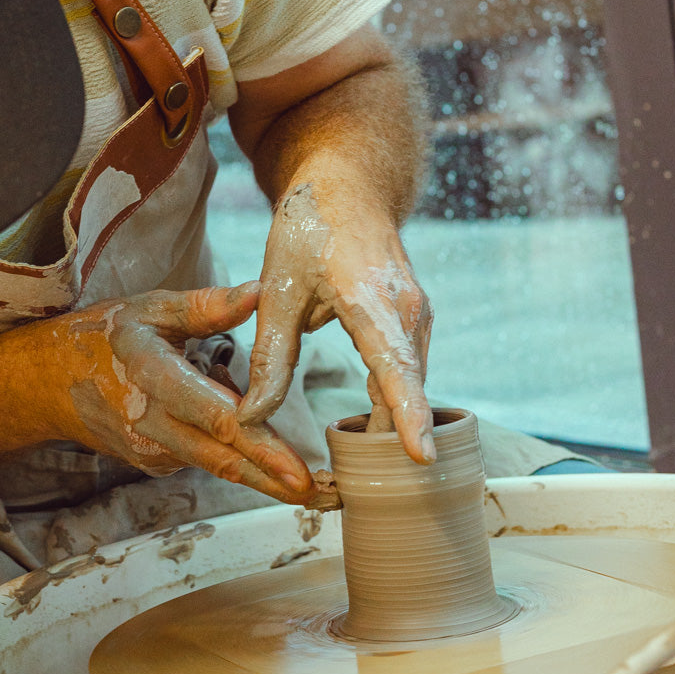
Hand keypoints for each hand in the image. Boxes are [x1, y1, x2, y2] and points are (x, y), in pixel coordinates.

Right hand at [48, 283, 312, 501]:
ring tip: (304, 478)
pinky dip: (230, 449)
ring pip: (217, 464)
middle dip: (276, 480)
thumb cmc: (109, 336)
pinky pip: (203, 457)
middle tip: (326, 495)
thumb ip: (208, 305)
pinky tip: (235, 427)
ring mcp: (150, 450)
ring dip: (262, 471)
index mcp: (154, 376)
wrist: (51, 382)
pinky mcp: (153, 462)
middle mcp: (151, 422)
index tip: (301, 473)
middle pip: (224, 458)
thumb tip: (260, 290)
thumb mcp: (153, 308)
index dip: (261, 449)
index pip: (216, 420)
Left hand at [237, 182, 434, 462]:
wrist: (349, 187)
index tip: (422, 455)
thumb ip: (271, 357)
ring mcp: (417, 315)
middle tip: (376, 486)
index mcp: (369, 297)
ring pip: (409, 381)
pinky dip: (394, 398)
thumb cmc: (309, 229)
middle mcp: (406, 309)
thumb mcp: (277, 290)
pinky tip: (378, 430)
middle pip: (408, 386)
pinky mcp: (415, 320)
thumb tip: (251, 418)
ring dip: (395, 420)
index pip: (395, 365)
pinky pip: (408, 369)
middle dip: (398, 436)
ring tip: (375, 469)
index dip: (408, 413)